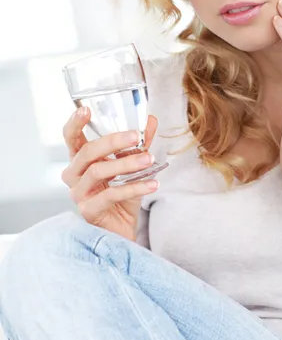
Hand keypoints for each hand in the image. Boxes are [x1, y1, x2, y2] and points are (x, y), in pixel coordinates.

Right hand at [62, 108, 158, 239]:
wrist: (122, 230)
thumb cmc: (122, 195)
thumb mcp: (133, 166)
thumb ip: (140, 144)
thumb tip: (150, 120)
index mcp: (80, 160)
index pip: (70, 137)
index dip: (75, 123)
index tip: (86, 109)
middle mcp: (74, 175)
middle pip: (87, 152)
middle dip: (113, 141)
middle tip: (136, 135)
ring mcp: (78, 194)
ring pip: (99, 171)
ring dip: (127, 163)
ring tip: (150, 159)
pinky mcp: (88, 211)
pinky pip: (111, 195)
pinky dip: (135, 187)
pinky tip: (153, 184)